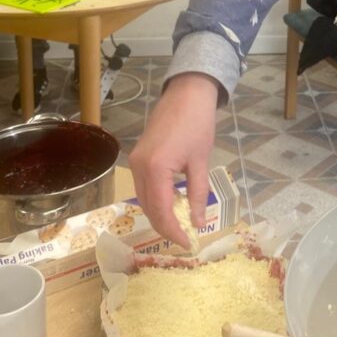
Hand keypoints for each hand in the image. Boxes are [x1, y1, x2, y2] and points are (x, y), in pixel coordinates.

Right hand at [128, 73, 219, 248]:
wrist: (187, 93)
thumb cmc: (198, 124)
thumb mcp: (201, 161)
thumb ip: (198, 194)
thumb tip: (198, 222)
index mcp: (155, 169)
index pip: (161, 211)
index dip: (172, 231)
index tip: (187, 243)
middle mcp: (138, 167)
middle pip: (148, 208)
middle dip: (165, 226)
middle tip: (184, 238)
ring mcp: (134, 161)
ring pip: (143, 199)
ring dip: (159, 214)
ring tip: (179, 225)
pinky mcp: (136, 156)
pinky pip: (143, 186)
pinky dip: (155, 199)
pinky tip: (171, 203)